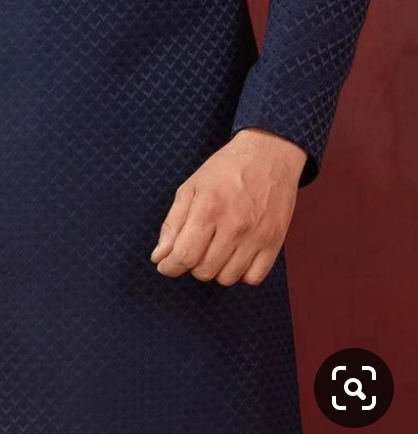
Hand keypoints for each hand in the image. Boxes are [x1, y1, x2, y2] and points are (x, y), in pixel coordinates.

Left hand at [150, 127, 306, 286]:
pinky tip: (236, 254)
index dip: (169, 266)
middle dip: (192, 263)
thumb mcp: (191, 187)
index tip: (166, 265)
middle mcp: (234, 225)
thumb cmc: (225, 169)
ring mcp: (257, 236)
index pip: (184, 256)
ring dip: (216, 268)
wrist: (268, 155)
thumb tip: (159, 257)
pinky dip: (241, 273)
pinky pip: (253, 278)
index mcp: (208, 209)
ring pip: (227, 278)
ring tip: (216, 247)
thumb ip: (172, 224)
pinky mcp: (274, 242)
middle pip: (204, 271)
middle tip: (195, 245)